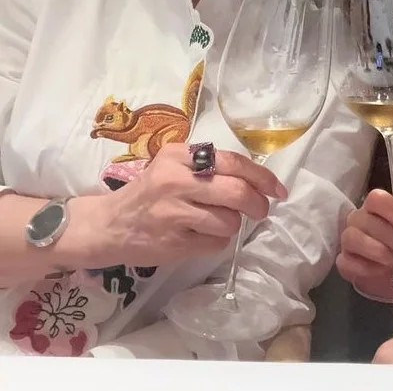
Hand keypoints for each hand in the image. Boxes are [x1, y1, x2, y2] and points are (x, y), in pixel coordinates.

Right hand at [77, 144, 286, 267]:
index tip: (277, 189)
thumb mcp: (173, 165)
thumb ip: (208, 165)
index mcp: (179, 155)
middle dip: (258, 204)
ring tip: (218, 221)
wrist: (109, 225)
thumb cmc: (149, 192)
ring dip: (233, 225)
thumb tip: (257, 178)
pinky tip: (201, 235)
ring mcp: (173, 213)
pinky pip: (215, 243)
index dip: (261, 176)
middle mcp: (175, 180)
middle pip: (236, 192)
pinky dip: (217, 241)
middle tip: (261, 210)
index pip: (232, 161)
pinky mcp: (172, 243)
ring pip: (229, 221)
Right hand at [336, 189, 392, 284]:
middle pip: (366, 220)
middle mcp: (359, 219)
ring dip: (378, 250)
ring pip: (352, 238)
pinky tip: (383, 271)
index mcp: (377, 206)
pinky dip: (365, 267)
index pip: (375, 198)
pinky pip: (347, 262)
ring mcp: (349, 241)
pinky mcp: (345, 263)